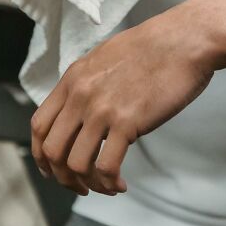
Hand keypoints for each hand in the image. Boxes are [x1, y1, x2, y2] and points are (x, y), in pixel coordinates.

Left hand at [30, 0, 216, 195]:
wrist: (185, 39)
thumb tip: (84, 111)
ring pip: (75, 163)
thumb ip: (89, 84)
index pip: (39, 125)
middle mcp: (81, 94)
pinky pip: (106, 166)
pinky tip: (121, 183)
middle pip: (52, 150)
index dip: (40, 155)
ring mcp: (102, 108)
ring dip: (87, 184)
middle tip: (80, 185)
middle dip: (62, 177)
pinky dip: (109, 182)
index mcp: (74, 78)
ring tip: (105, 186)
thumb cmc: (155, 47)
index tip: (53, 169)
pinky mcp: (127, 122)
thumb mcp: (107, 57)